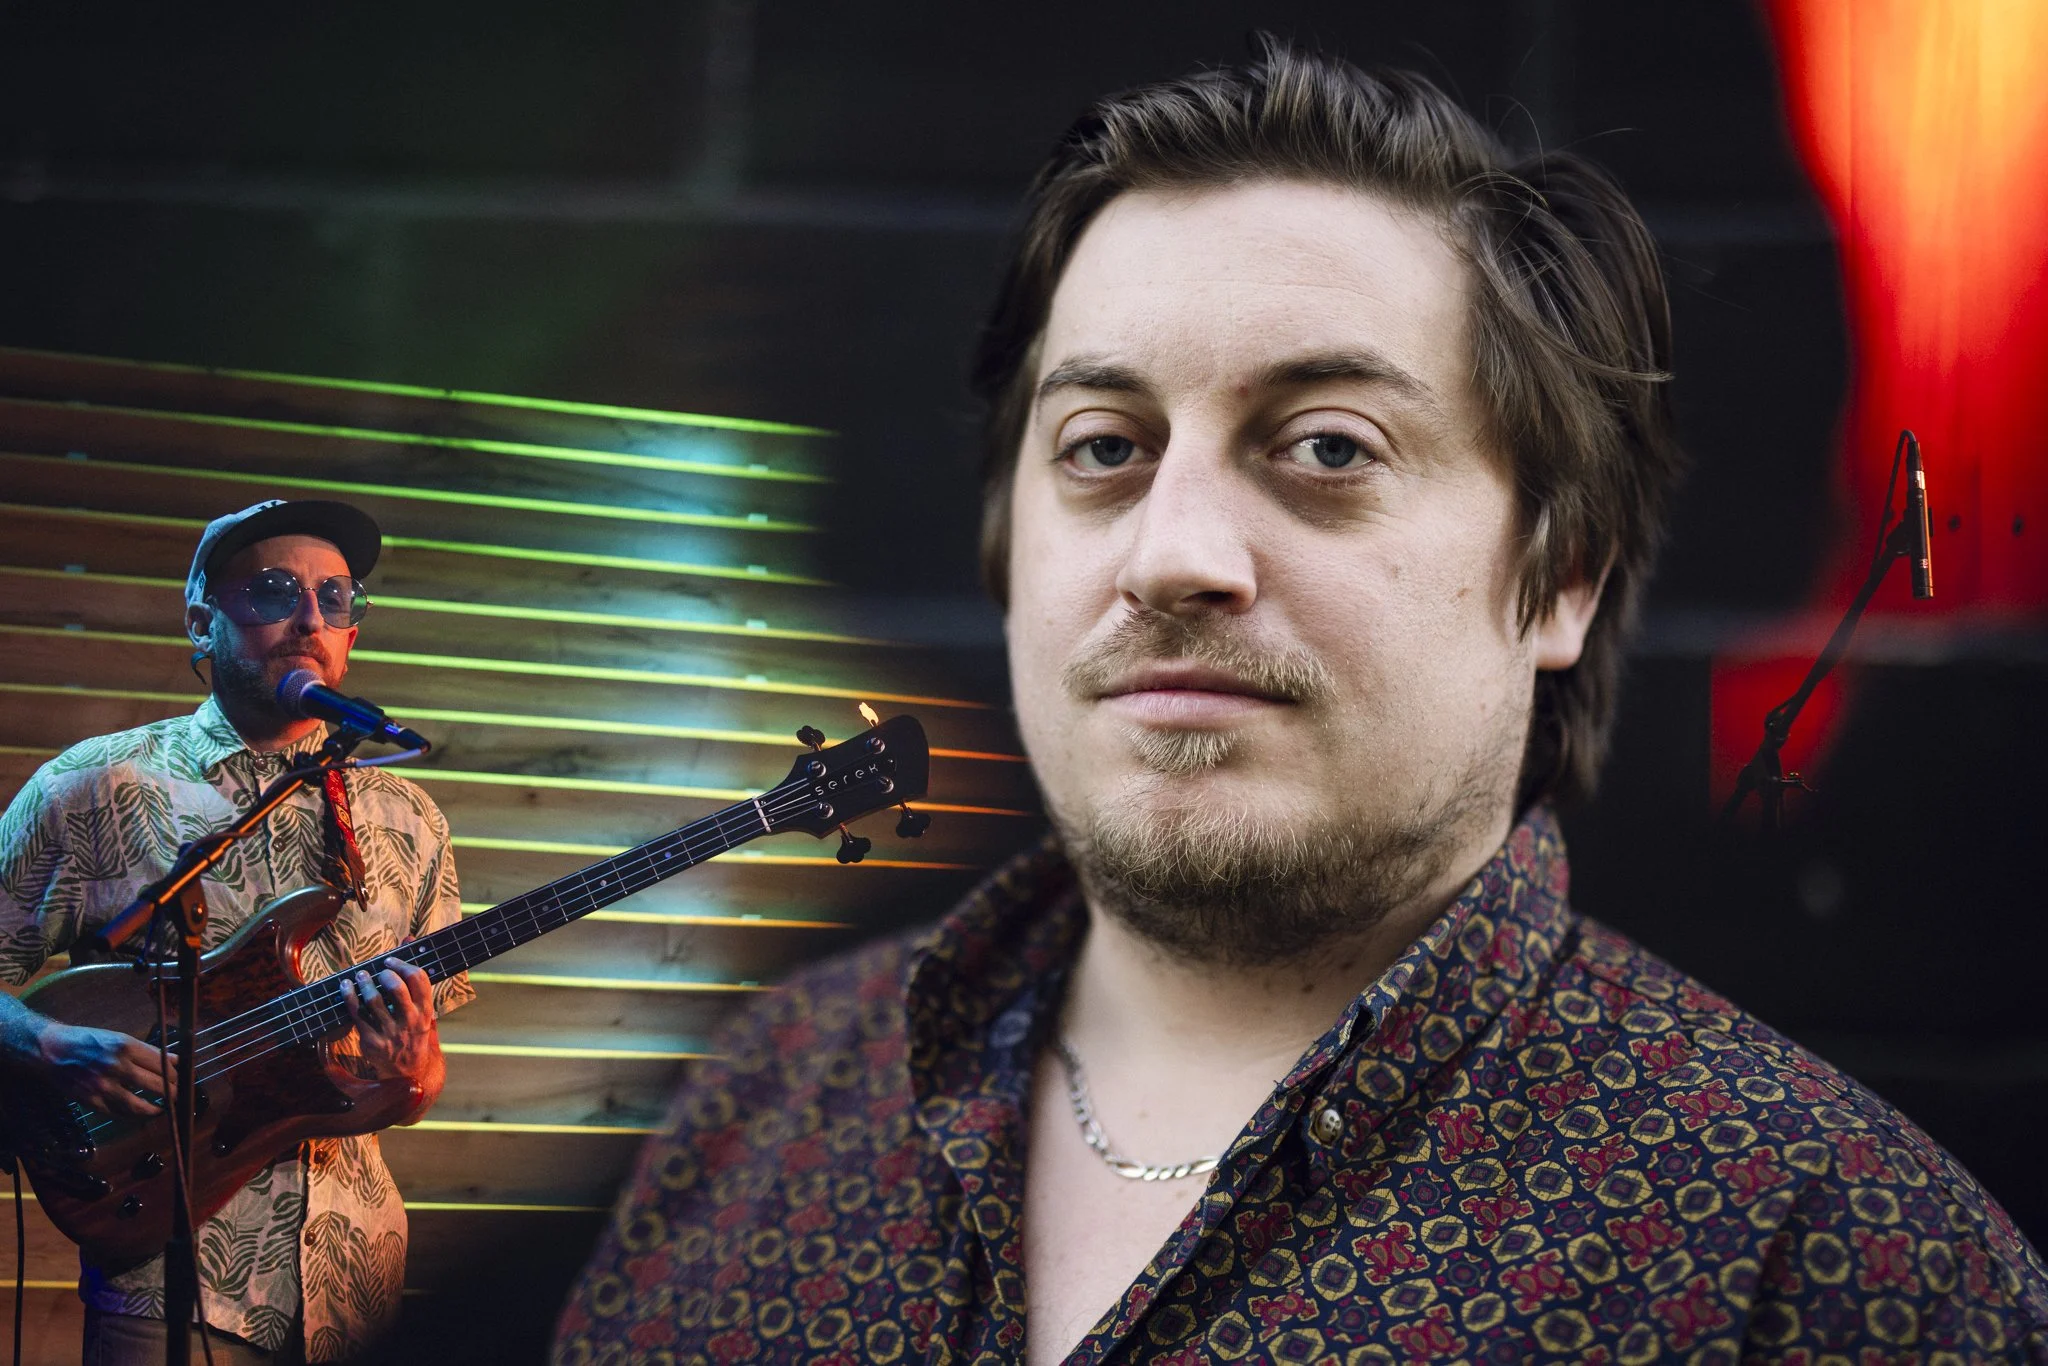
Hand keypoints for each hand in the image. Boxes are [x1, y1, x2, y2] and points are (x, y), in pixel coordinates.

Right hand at [33, 1021, 174, 1118]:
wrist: (50, 1050)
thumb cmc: (88, 1041)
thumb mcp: (119, 1038)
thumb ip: (147, 1051)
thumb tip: (175, 1060)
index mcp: (126, 1046)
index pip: (163, 1064)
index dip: (176, 1075)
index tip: (181, 1079)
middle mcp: (116, 1066)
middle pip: (156, 1085)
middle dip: (172, 1093)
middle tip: (177, 1095)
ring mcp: (103, 1086)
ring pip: (139, 1105)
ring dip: (155, 1110)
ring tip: (162, 1109)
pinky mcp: (90, 1101)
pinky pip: (118, 1113)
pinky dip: (132, 1116)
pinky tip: (139, 1114)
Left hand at [339, 956, 440, 1084]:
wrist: (408, 1074)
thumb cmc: (415, 1035)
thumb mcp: (424, 1010)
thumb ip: (416, 978)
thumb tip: (409, 939)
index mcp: (426, 1012)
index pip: (420, 980)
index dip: (404, 965)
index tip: (391, 960)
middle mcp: (410, 1022)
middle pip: (397, 989)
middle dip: (385, 974)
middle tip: (378, 969)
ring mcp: (390, 1033)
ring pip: (374, 1001)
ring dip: (365, 983)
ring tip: (360, 974)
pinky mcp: (371, 1041)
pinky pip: (357, 1015)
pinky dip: (349, 997)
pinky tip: (345, 987)